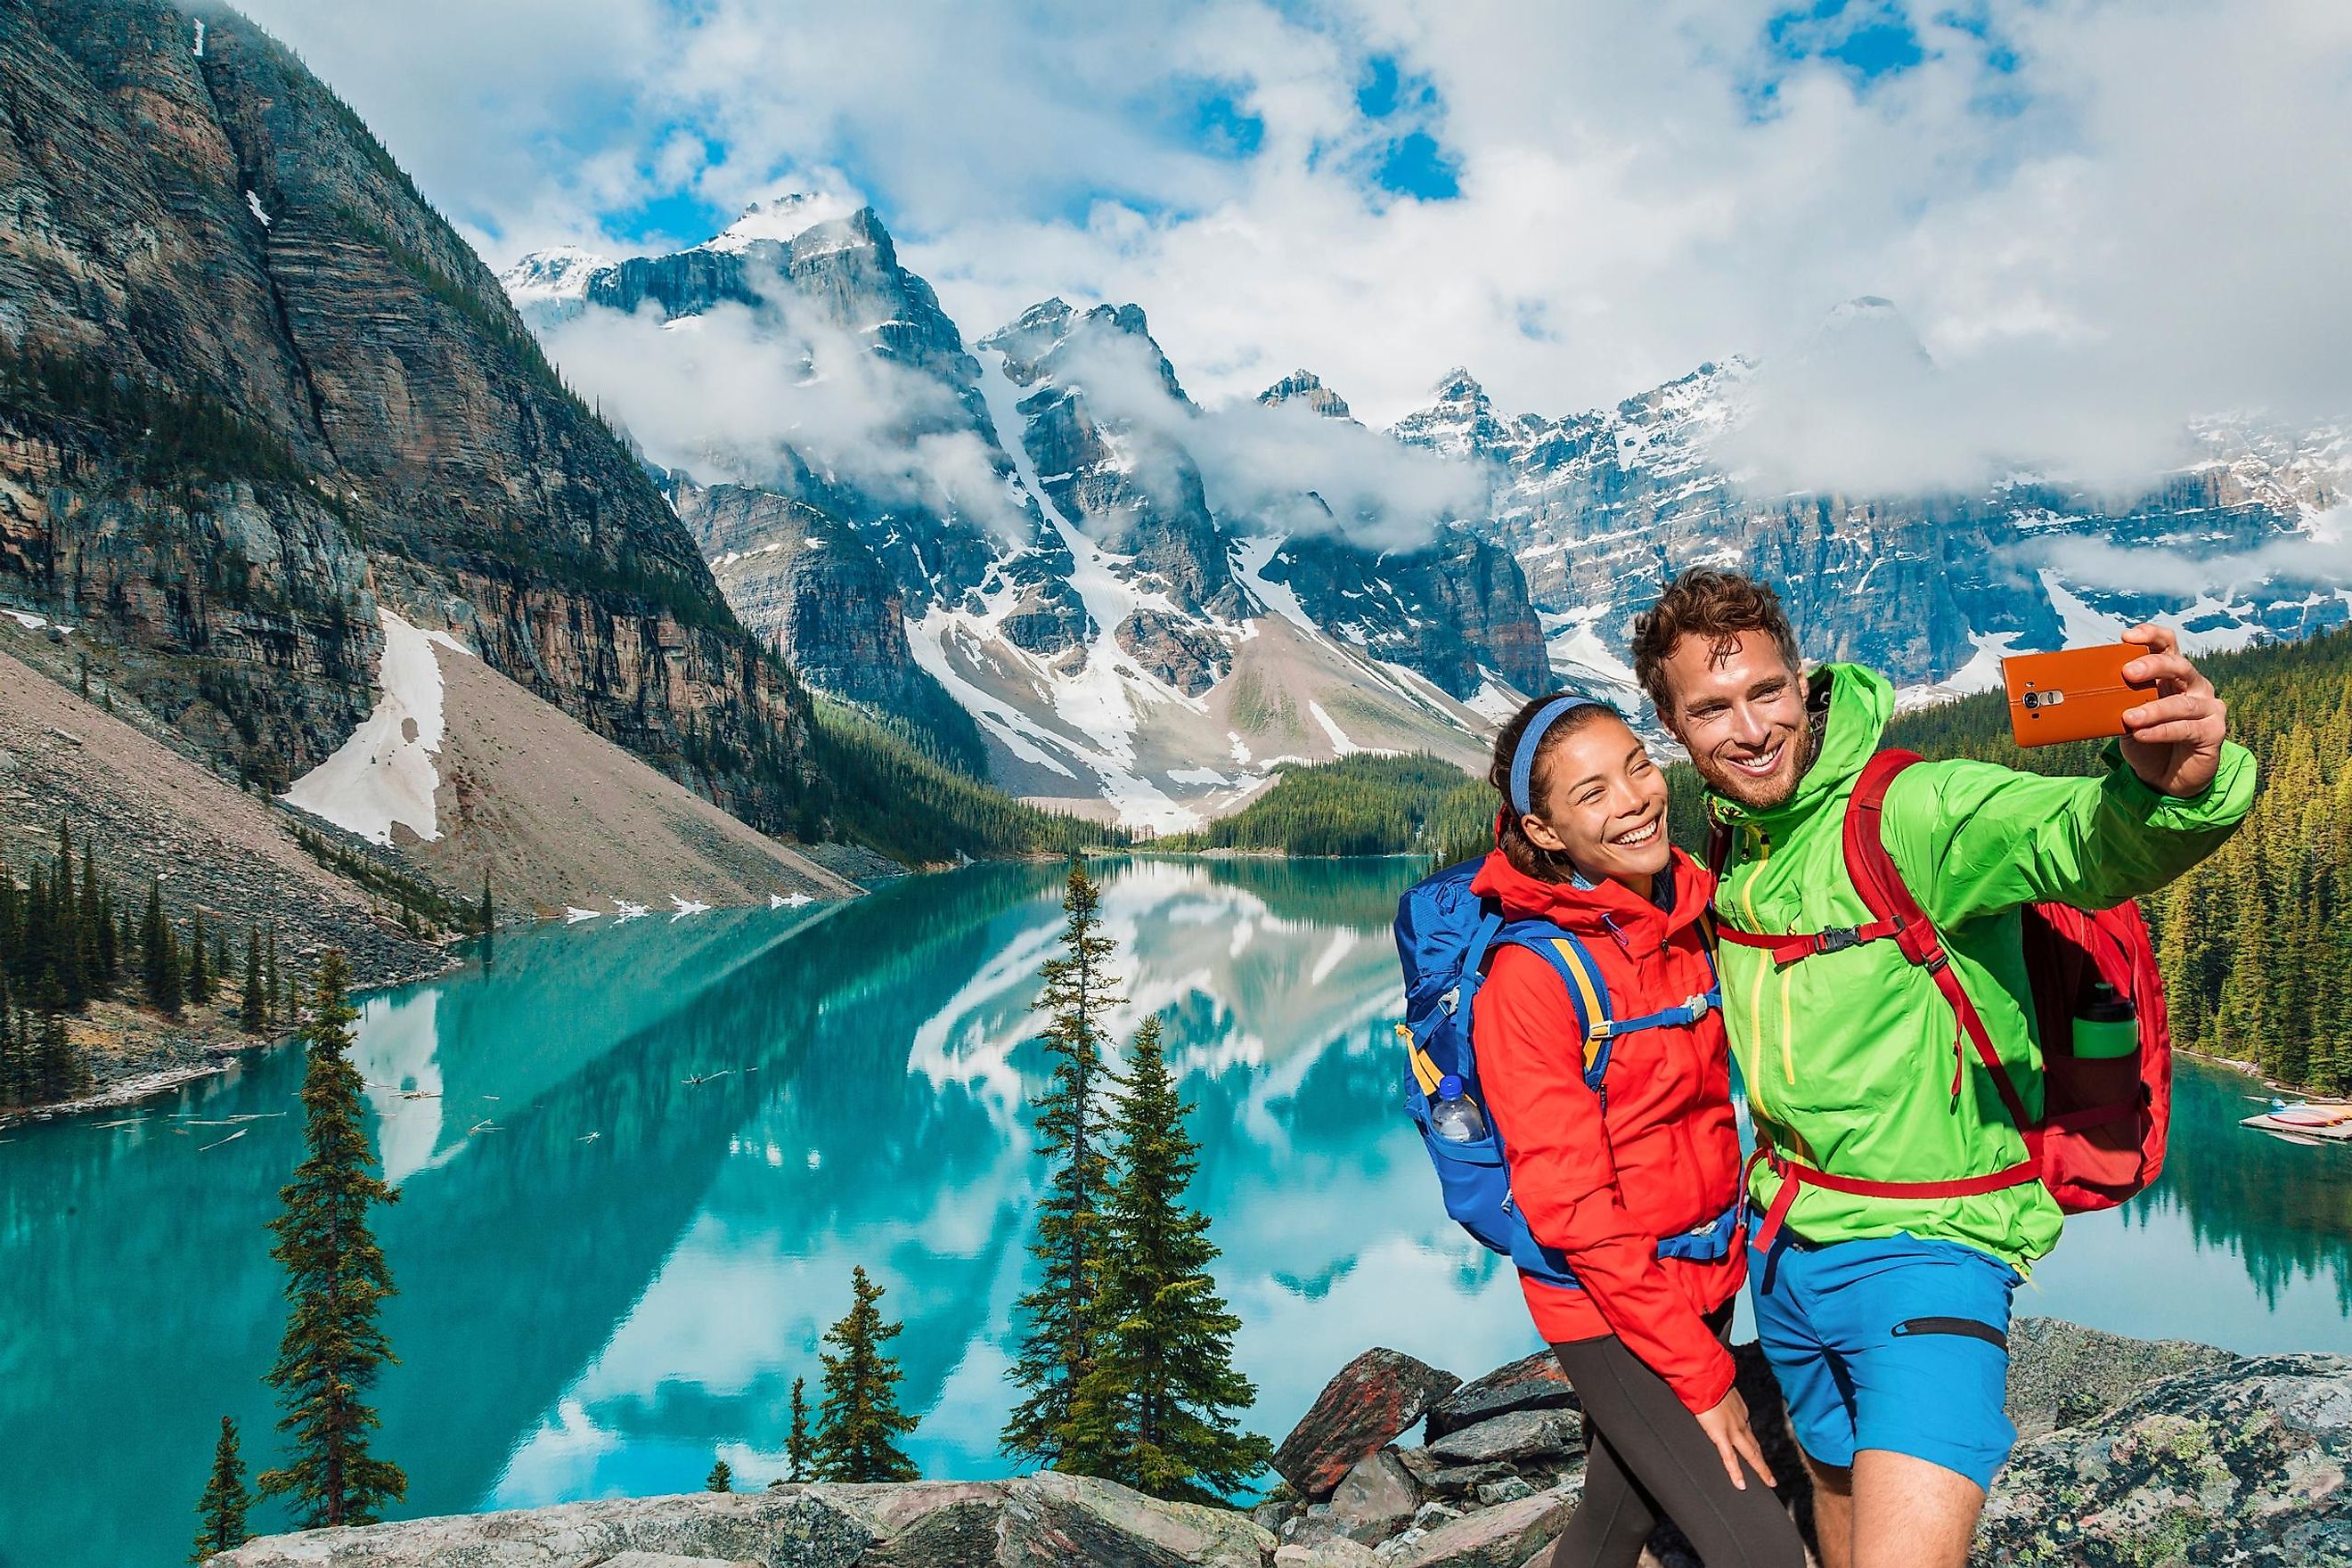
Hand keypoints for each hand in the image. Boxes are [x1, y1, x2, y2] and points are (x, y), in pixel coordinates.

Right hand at [1694, 1387, 1775, 1491]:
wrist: (1706, 1376)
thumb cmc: (1708, 1377)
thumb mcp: (1718, 1386)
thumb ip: (1719, 1394)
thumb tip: (1713, 1392)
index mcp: (1739, 1409)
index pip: (1748, 1429)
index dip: (1752, 1441)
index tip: (1755, 1450)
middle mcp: (1741, 1421)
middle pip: (1755, 1445)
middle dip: (1763, 1461)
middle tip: (1770, 1475)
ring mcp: (1733, 1430)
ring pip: (1751, 1454)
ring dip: (1761, 1469)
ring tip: (1769, 1482)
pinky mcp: (1721, 1435)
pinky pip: (1729, 1458)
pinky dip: (1735, 1473)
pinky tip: (1740, 1485)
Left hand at [2118, 623, 2227, 798]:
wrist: (2164, 778)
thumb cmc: (2146, 740)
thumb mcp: (2127, 718)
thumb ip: (2118, 701)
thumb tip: (2088, 691)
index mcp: (2172, 675)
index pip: (2167, 645)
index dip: (2151, 635)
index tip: (2127, 637)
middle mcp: (2195, 685)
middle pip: (2178, 666)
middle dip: (2152, 666)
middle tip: (2127, 673)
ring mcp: (2208, 707)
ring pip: (2182, 703)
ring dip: (2153, 709)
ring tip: (2128, 717)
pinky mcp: (2214, 731)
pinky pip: (2187, 728)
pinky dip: (2161, 731)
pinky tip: (2142, 734)